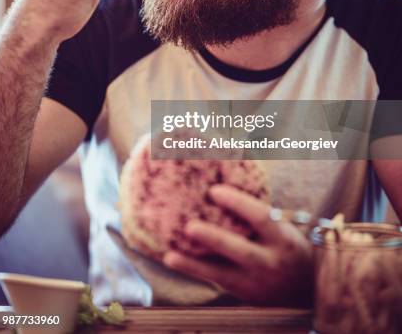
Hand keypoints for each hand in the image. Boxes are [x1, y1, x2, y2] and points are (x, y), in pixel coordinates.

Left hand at [163, 185, 312, 305]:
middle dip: (214, 239)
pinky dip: (194, 271)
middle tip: (189, 226)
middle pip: (240, 250)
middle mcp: (271, 262)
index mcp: (283, 238)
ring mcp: (257, 282)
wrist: (305, 286)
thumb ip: (258, 213)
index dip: (238, 203)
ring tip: (170, 254)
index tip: (214, 190)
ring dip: (194, 265)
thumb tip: (220, 181)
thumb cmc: (285, 242)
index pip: (262, 218)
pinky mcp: (244, 294)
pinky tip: (173, 260)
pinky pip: (216, 282)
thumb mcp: (283, 227)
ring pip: (222, 274)